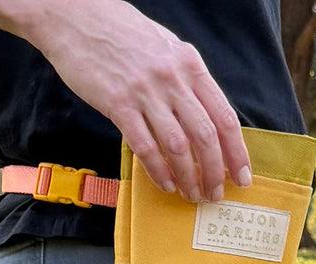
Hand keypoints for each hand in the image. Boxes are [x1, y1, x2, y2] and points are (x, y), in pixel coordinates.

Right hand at [27, 0, 251, 201]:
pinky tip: (165, 183)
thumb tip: (208, 118)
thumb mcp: (166, 49)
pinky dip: (158, 170)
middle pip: (206, 137)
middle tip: (215, 194)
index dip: (237, 153)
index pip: (225, 117)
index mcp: (190, 65)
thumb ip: (188, 81)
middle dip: (216, 173)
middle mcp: (172, 78)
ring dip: (189, 178)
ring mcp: (145, 91)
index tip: (242, 177)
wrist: (73, 14)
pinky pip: (145, 147)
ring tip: (192, 194)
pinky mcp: (118, 103)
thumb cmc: (121, 34)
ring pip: (179, 147)